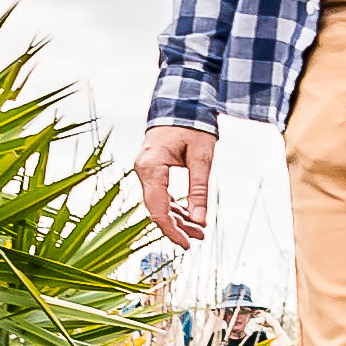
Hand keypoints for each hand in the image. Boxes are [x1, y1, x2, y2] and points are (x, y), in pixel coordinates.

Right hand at [134, 124, 215, 248]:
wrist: (182, 101)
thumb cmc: (193, 124)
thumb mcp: (202, 157)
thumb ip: (199, 189)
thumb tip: (199, 220)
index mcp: (151, 167)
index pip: (158, 209)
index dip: (172, 230)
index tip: (188, 243)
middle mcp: (143, 170)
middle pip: (156, 209)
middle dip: (178, 226)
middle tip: (200, 238)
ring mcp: (146, 170)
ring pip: (158, 203)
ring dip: (178, 218)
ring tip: (199, 230)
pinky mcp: (152, 169)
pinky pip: (160, 194)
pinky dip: (175, 206)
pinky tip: (190, 215)